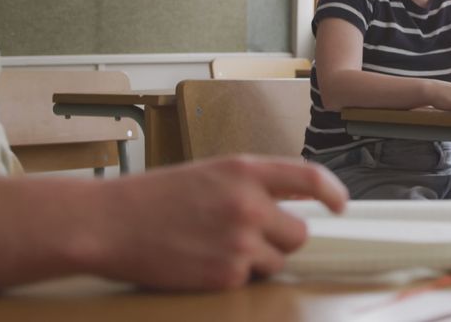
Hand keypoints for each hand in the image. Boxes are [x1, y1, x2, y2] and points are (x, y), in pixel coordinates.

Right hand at [90, 156, 347, 289]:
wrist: (109, 224)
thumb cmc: (155, 198)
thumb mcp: (211, 173)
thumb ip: (254, 183)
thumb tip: (297, 199)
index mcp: (245, 170)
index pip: (309, 177)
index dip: (333, 192)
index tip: (341, 205)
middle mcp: (248, 203)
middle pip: (299, 233)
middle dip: (282, 238)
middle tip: (251, 236)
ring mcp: (239, 241)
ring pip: (277, 261)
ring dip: (257, 260)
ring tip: (216, 247)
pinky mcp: (226, 275)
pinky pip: (250, 280)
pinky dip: (232, 276)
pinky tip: (202, 261)